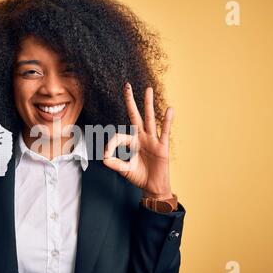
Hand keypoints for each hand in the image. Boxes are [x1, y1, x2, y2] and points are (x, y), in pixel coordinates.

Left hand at [103, 83, 173, 199]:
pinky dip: (168, 121)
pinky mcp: (162, 147)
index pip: (119, 136)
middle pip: (135, 116)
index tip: (106, 155)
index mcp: (132, 142)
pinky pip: (165, 132)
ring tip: (148, 89)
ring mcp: (153, 140)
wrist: (153, 187)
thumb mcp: (124, 170)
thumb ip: (115, 164)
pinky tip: (169, 109)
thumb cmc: (139, 177)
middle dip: (131, 102)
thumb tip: (103, 159)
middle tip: (127, 86)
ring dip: (148, 104)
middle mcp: (142, 138)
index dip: (111, 144)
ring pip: (150, 119)